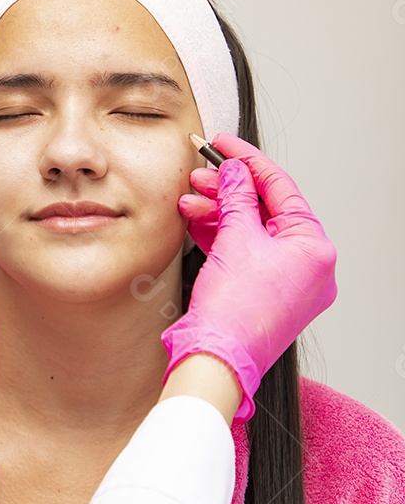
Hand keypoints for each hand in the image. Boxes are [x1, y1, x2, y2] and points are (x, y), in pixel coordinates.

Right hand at [162, 140, 336, 421]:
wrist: (216, 359)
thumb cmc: (235, 311)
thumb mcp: (236, 238)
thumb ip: (237, 197)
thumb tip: (235, 172)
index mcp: (315, 249)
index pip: (282, 189)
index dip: (248, 161)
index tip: (223, 144)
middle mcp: (309, 266)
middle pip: (265, 210)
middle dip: (228, 189)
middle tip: (199, 174)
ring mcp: (287, 282)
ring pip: (251, 232)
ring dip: (218, 212)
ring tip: (188, 200)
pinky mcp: (263, 294)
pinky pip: (244, 254)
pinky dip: (220, 236)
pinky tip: (195, 220)